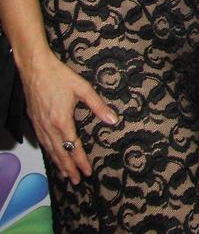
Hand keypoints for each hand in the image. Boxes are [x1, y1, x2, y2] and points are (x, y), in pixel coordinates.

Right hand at [21, 55, 117, 184]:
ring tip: (66, 174)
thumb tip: (113, 120)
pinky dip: (49, 152)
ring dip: (58, 163)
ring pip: (50, 150)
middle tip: (77, 181)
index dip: (81, 161)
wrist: (35, 68)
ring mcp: (39, 125)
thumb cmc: (59, 76)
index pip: (73, 147)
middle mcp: (48, 127)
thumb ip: (98, 106)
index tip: (87, 172)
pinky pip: (43, 142)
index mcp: (62, 121)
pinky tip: (53, 155)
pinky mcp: (34, 120)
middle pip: (60, 153)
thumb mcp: (83, 89)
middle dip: (69, 168)